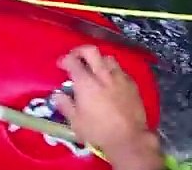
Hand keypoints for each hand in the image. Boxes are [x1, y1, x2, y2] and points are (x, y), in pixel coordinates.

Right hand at [52, 46, 163, 169]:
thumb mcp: (76, 122)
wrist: (129, 139)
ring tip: (95, 69)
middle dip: (80, 51)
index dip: (64, 60)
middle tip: (76, 58)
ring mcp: (120, 79)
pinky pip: (121, 71)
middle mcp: (103, 75)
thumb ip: (65, 105)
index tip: (61, 64)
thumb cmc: (98, 132)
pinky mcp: (132, 85)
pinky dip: (113, 72)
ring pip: (108, 58)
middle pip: (91, 51)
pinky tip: (111, 81)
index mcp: (86, 83)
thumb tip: (58, 94)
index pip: (72, 61)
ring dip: (99, 61)